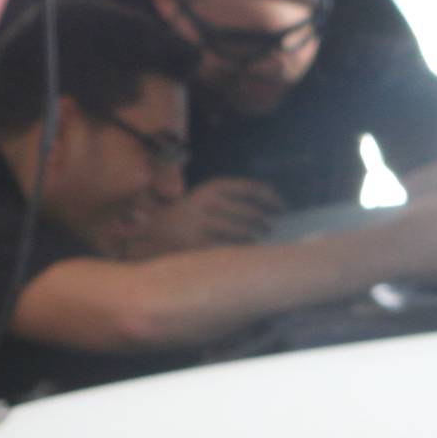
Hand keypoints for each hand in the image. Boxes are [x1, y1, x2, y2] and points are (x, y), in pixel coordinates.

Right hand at [128, 178, 285, 256]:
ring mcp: (202, 223)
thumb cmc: (191, 216)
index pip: (249, 188)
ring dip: (254, 236)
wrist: (154, 234)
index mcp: (211, 187)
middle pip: (248, 212)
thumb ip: (235, 198)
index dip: (270, 197)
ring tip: (257, 238)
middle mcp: (206, 201)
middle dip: (262, 222)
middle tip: (269, 227)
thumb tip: (272, 199)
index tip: (282, 206)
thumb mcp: (208, 198)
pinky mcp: (198, 243)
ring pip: (242, 231)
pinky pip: (230, 246)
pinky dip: (241, 249)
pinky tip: (244, 250)